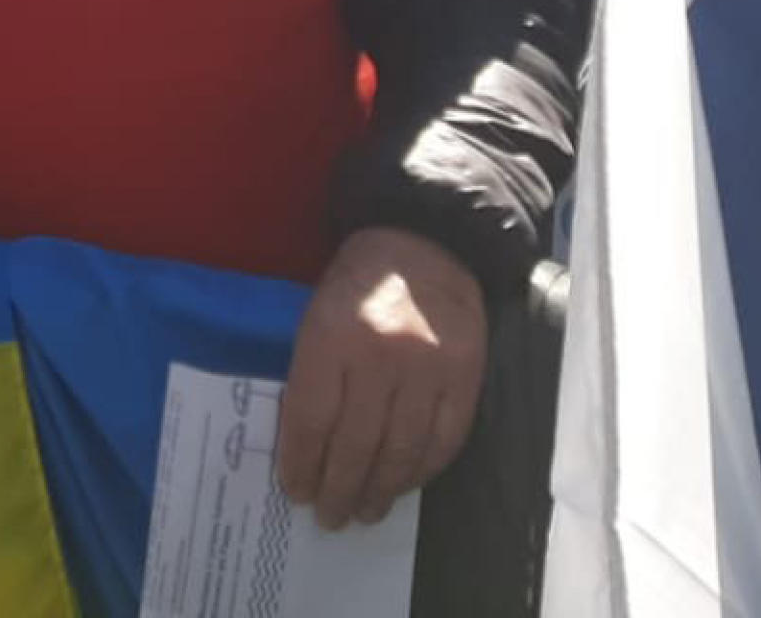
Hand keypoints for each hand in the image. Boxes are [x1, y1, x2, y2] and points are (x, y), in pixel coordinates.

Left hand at [277, 226, 487, 527]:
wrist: (425, 244)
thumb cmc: (357, 284)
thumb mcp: (315, 316)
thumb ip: (311, 376)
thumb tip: (303, 447)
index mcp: (332, 338)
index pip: (312, 419)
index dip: (302, 464)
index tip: (295, 491)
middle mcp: (381, 358)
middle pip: (356, 445)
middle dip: (338, 489)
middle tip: (329, 517)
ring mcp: (428, 371)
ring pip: (401, 452)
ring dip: (380, 491)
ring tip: (364, 512)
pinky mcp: (465, 379)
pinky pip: (443, 442)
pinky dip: (421, 472)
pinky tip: (403, 484)